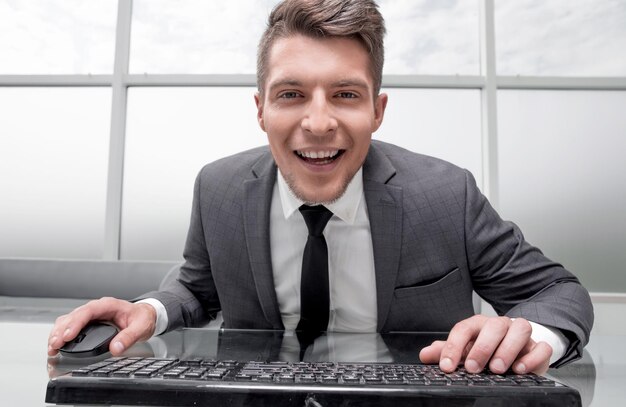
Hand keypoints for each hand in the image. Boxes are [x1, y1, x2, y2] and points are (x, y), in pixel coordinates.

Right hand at [47, 297, 156, 356]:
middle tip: (55, 345)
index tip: (68, 336)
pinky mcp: (87, 322)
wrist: (145, 315)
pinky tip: (56, 344)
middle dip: (62, 330)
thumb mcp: (141, 327)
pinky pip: (70, 325)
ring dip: (58, 332)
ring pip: (68, 320)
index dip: (76, 323)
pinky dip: (61, 334)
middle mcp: (97, 308)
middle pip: (74, 315)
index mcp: (108, 305)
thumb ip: (129, 337)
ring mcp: (90, 314)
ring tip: (52, 346)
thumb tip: (115, 348)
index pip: (88, 311)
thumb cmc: (142, 318)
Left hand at [419, 315, 551, 374]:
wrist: (515, 348)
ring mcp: (521, 334)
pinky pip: (542, 347)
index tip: (447, 366)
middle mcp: (500, 325)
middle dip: (482, 347)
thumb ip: (445, 351)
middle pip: (493, 327)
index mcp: (478, 325)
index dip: (453, 347)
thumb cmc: (486, 348)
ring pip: (519, 330)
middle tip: (474, 367)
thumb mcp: (464, 350)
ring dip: (507, 349)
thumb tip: (425, 355)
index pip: (463, 329)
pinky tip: (520, 369)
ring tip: (497, 369)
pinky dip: (532, 358)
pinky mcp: (539, 347)